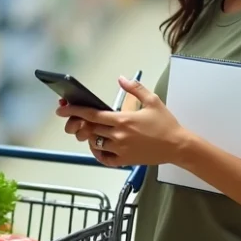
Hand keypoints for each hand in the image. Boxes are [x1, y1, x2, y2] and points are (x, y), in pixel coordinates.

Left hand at [56, 77, 184, 166]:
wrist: (177, 146)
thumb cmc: (165, 123)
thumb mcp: (152, 101)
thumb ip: (134, 89)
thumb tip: (121, 78)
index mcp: (122, 120)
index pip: (91, 115)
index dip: (74, 111)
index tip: (62, 109)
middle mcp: (118, 136)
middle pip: (90, 129)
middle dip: (79, 124)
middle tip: (76, 120)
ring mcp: (120, 150)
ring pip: (95, 143)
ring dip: (90, 137)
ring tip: (93, 130)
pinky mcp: (124, 161)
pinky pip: (104, 158)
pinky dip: (98, 153)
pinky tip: (99, 146)